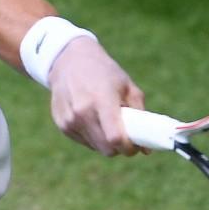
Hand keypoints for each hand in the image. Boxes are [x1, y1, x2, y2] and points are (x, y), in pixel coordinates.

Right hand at [45, 37, 145, 156]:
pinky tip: (92, 119)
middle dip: (119, 148)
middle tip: (125, 137)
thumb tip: (147, 149)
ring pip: (95, 147)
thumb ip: (139, 114)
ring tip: (107, 123)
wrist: (69, 60)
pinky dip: (92, 136)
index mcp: (101, 100)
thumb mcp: (127, 86)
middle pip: (106, 148)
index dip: (129, 148)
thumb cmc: (104, 72)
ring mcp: (69, 119)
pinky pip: (83, 141)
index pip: (115, 138)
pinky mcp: (61, 124)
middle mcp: (82, 112)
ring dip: (105, 142)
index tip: (135, 145)